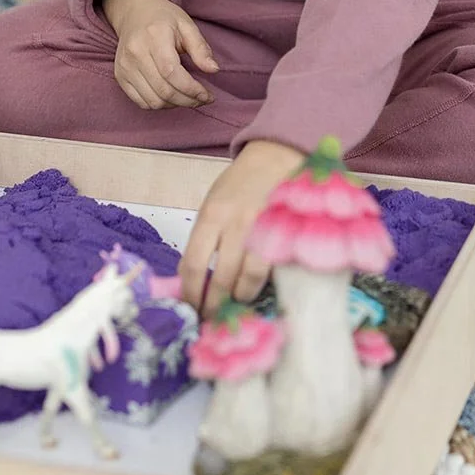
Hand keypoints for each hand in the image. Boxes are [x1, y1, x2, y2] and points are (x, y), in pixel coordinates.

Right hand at [100, 0, 218, 109]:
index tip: (208, 95)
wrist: (135, 12)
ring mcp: (125, 66)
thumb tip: (214, 70)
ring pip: (153, 101)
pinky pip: (141, 102)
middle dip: (188, 100)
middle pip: (163, 90)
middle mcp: (135, 53)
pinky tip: (172, 97)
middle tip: (203, 99)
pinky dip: (159, 104)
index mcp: (154, 37)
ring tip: (188, 97)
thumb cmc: (164, 19)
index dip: (191, 89)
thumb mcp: (187, 26)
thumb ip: (201, 48)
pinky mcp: (120, 76)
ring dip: (175, 105)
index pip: (171, 73)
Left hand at [179, 139, 304, 314]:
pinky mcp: (283, 233)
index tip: (191, 308)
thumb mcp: (213, 204)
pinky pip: (271, 268)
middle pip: (220, 278)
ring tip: (234, 305)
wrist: (276, 156)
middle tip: (211, 318)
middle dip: (214, 305)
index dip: (190, 294)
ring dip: (239, 298)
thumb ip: (205, 237)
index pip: (194, 265)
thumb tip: (194, 278)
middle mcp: (235, 224)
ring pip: (248, 278)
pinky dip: (261, 284)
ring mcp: (262, 229)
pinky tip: (255, 289)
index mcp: (211, 216)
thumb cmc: (239, 184)